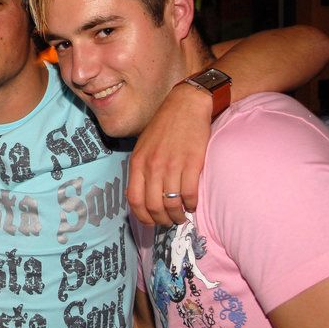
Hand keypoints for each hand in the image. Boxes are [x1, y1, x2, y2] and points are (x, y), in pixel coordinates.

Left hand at [127, 83, 211, 225]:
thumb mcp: (143, 146)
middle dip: (162, 220)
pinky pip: (189, 194)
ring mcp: (172, 165)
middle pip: (153, 206)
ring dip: (178, 215)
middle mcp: (152, 166)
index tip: (150, 222)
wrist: (186, 105)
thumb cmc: (165, 126)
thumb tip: (137, 194)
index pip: (134, 199)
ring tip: (183, 215)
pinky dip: (192, 204)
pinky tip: (193, 204)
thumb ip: (140, 169)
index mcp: (138, 162)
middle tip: (170, 222)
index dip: (142, 216)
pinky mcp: (192, 163)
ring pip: (172, 203)